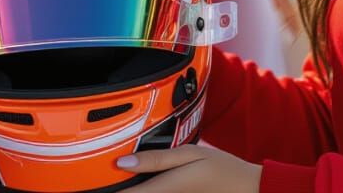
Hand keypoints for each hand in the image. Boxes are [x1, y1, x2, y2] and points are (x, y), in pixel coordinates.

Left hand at [116, 144, 261, 192]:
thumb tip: (122, 162)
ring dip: (133, 191)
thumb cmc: (222, 169)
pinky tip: (145, 185)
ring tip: (125, 182)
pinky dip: (147, 192)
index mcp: (165, 188)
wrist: (248, 189)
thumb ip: (156, 159)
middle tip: (106, 181)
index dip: (107, 191)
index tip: (94, 183)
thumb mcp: (190, 154)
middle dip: (119, 190)